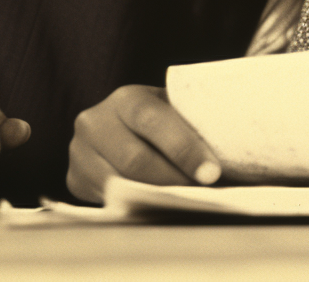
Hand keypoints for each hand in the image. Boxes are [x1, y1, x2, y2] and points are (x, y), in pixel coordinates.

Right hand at [67, 84, 219, 203]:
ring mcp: (78, 152)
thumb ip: (194, 124)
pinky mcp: (74, 179)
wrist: (127, 124)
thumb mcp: (175, 110)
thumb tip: (234, 154)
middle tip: (203, 195)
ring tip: (186, 204)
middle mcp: (94, 121)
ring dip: (155, 198)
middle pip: (135, 160)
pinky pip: (106, 200)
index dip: (184, 149)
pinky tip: (159, 209)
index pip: (154, 121)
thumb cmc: (166, 120)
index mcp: (126, 98)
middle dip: (174, 180)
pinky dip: (136, 206)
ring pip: (119, 184)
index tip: (212, 173)